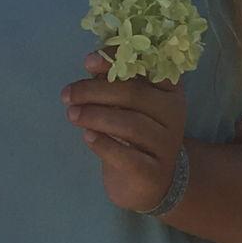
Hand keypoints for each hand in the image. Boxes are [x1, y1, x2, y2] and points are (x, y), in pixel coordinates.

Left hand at [63, 51, 190, 214]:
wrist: (147, 182)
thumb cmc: (133, 134)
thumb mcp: (127, 105)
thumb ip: (114, 82)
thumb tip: (92, 61)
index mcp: (168, 90)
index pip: (149, 67)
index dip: (118, 60)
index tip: (88, 61)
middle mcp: (173, 114)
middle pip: (135, 95)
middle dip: (95, 91)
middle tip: (67, 94)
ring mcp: (166, 145)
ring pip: (130, 125)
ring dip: (95, 116)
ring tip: (72, 114)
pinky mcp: (154, 172)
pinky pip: (128, 156)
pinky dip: (104, 145)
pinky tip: (87, 137)